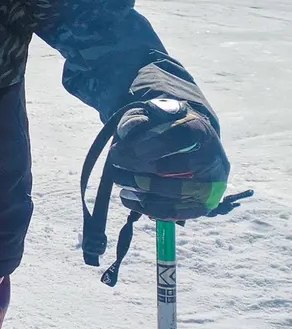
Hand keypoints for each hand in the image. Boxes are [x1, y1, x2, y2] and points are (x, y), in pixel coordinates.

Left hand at [108, 94, 234, 219]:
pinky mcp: (202, 206)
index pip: (178, 139)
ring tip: (120, 180)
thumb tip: (132, 126)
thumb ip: (140, 117)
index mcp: (201, 132)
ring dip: (141, 189)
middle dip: (140, 168)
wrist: (193, 148)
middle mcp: (213, 160)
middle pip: (179, 168)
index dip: (147, 147)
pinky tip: (128, 199)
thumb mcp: (153, 116)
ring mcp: (211, 186)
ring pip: (176, 193)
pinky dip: (148, 208)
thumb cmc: (167, 130)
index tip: (119, 151)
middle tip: (116, 165)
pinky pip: (175, 212)